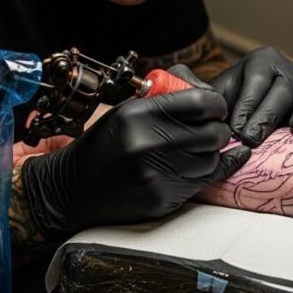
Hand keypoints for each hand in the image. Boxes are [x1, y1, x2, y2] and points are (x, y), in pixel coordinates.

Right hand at [21, 65, 250, 238]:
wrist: (74, 188)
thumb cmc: (105, 144)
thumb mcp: (126, 110)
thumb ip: (166, 98)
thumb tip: (209, 95)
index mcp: (138, 114)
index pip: (200, 102)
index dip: (216, 104)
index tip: (216, 108)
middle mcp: (148, 143)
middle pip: (212, 133)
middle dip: (218, 130)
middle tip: (213, 129)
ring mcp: (155, 173)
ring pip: (211, 159)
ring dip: (211, 153)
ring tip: (198, 149)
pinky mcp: (161, 197)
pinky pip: (202, 182)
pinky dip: (209, 171)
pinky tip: (217, 162)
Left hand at [209, 46, 292, 146]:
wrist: (240, 109)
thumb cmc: (226, 102)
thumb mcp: (212, 92)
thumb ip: (201, 92)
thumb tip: (191, 93)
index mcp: (261, 61)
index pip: (257, 81)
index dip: (247, 105)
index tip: (236, 129)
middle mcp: (287, 72)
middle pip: (281, 92)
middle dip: (266, 117)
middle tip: (252, 139)